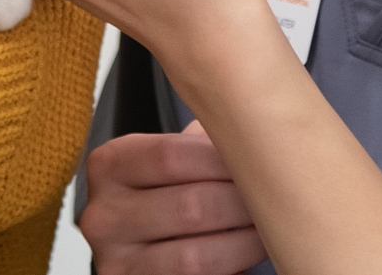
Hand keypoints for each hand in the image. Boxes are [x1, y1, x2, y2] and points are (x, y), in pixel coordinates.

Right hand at [81, 121, 266, 273]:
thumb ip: (195, 142)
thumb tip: (249, 121)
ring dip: (245, 242)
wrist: (145, 248)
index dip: (222, 159)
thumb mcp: (165, 159)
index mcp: (108, 166)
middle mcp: (103, 215)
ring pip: (196, 256)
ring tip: (272, 228)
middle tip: (277, 195)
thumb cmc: (167, 195)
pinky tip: (251, 253)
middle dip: (242, 202)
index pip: (169, 155)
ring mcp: (117, 262)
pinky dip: (233, 267)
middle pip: (189, 206)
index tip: (259, 157)